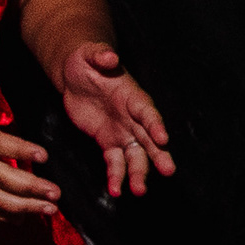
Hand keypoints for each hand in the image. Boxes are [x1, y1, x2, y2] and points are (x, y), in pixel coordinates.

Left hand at [52, 44, 176, 199]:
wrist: (76, 75)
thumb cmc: (86, 61)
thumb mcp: (90, 54)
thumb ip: (100, 55)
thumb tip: (109, 56)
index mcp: (132, 96)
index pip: (147, 112)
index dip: (155, 124)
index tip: (162, 138)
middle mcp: (133, 117)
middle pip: (149, 139)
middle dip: (158, 155)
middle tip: (168, 171)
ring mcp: (122, 131)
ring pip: (135, 155)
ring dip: (138, 173)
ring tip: (138, 190)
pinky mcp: (108, 142)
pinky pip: (115, 161)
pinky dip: (116, 176)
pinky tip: (115, 190)